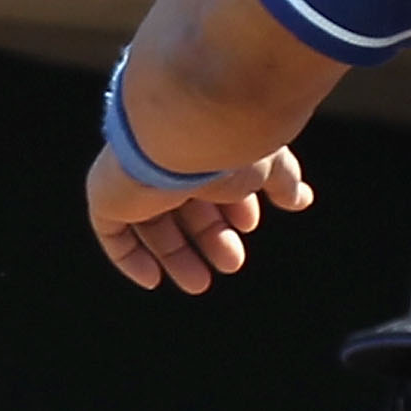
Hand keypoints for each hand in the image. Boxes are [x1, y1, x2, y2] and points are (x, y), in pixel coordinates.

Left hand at [88, 147, 313, 292]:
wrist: (187, 127)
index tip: (250, 224)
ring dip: (177, 256)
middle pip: (186, 207)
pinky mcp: (109, 195)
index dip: (234, 205)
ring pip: (153, 224)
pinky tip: (152, 280)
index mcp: (203, 142)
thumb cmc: (233, 139)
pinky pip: (112, 234)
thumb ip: (283, 182)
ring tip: (200, 284)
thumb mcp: (269, 165)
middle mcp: (167, 157)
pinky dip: (130, 258)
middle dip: (211, 237)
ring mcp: (135, 176)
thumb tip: (301, 200)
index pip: (214, 180)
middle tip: (232, 264)